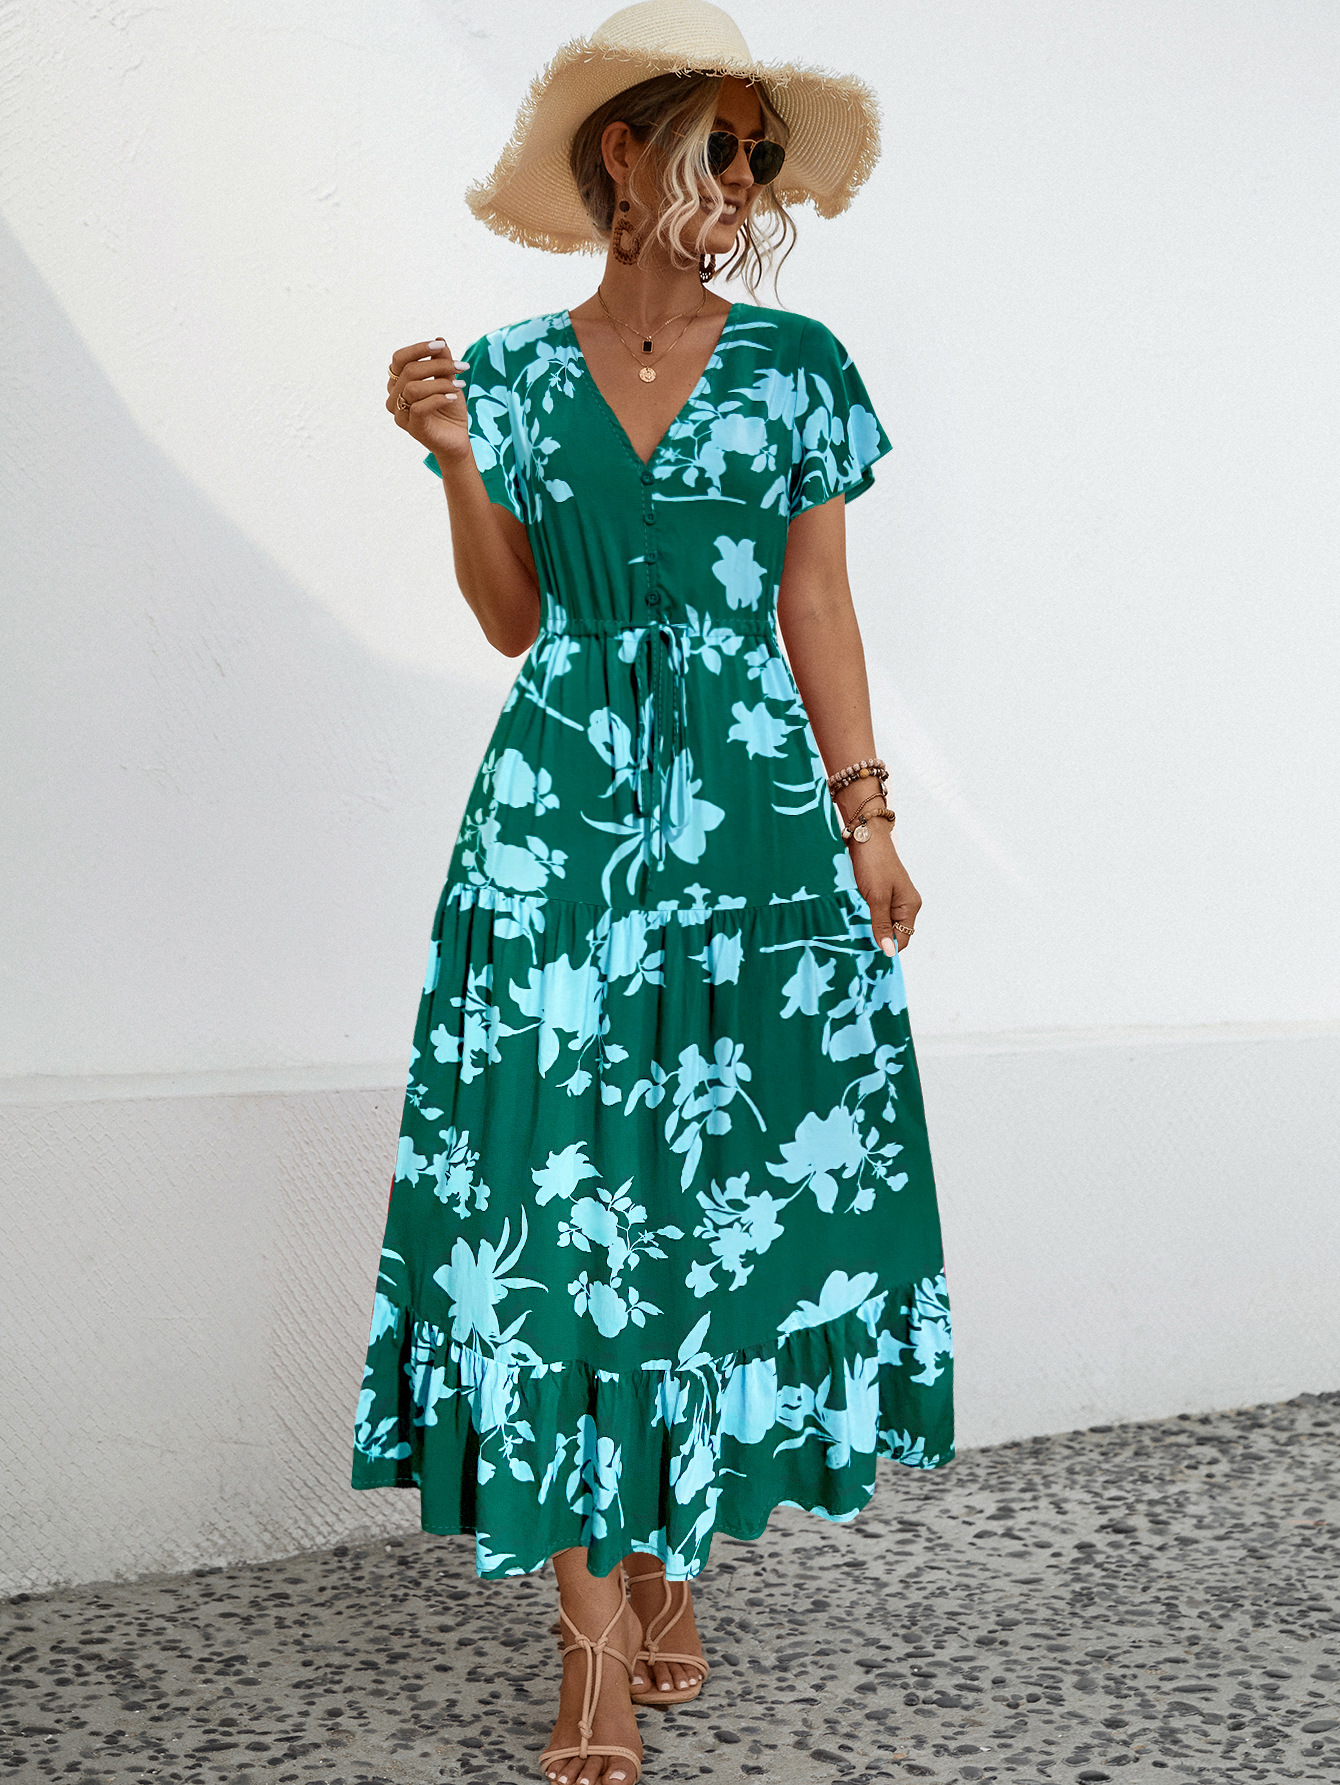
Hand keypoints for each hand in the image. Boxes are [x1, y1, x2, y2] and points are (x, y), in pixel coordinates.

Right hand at [386, 338, 471, 461]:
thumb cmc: (449, 409)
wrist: (457, 439)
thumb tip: (440, 340)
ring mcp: (400, 414)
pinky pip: (418, 407)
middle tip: (461, 367)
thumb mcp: (448, 380)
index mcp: (398, 382)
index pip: (399, 359)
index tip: (441, 347)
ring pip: (413, 388)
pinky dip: (438, 398)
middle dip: (438, 365)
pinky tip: (453, 398)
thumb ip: (441, 362)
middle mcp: (394, 397)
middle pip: (409, 370)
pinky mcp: (412, 427)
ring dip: (440, 383)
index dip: (418, 349)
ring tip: (460, 385)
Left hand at [846, 816, 921, 954]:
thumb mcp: (877, 898)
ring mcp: (894, 899)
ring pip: (883, 923)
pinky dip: (866, 916)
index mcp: (910, 906)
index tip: (866, 948)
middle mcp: (906, 904)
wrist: (865, 836)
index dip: (886, 946)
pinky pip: (877, 913)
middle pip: (893, 932)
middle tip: (857, 935)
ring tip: (854, 924)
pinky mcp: (882, 893)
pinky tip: (854, 915)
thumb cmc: (873, 864)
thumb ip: (882, 926)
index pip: (903, 939)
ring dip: (870, 926)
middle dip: (877, 936)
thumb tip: (889, 953)